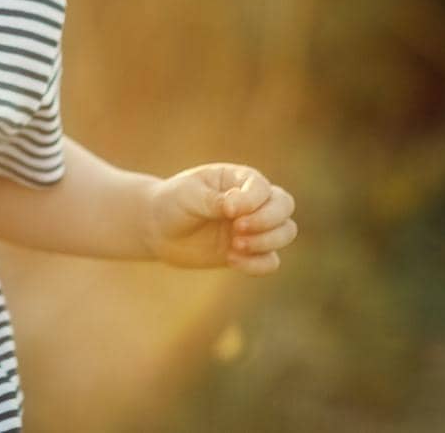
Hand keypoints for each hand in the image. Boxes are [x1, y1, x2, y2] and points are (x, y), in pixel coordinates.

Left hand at [142, 162, 297, 274]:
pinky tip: (231, 260)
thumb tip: (237, 209)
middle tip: (237, 229)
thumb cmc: (173, 203)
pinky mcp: (250, 252)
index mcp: (238, 179)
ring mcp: (254, 227)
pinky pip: (271, 261)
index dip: (252, 201)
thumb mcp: (189, 195)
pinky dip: (258, 264)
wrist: (158, 229)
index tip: (227, 210)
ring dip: (266, 241)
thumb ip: (214, 200)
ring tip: (235, 245)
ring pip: (286, 232)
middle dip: (268, 220)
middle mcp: (253, 201)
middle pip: (285, 206)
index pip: (262, 187)